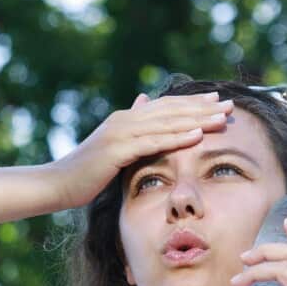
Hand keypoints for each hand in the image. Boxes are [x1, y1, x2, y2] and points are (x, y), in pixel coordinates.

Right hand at [48, 91, 233, 207]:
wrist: (56, 183)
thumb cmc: (85, 173)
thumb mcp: (112, 148)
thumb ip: (130, 129)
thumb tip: (143, 102)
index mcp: (126, 119)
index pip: (166, 107)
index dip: (192, 103)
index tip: (217, 101)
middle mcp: (125, 120)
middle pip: (171, 110)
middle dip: (202, 108)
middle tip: (229, 105)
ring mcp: (120, 133)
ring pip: (167, 123)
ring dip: (197, 119)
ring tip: (222, 118)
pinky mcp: (117, 150)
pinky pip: (153, 142)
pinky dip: (176, 137)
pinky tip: (197, 135)